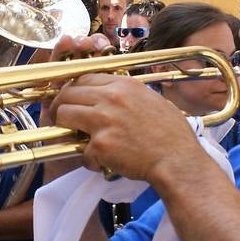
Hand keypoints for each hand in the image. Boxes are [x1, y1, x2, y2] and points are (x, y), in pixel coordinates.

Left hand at [48, 65, 198, 183]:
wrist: (177, 160)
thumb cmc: (171, 134)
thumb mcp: (151, 100)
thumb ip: (127, 95)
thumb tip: (109, 96)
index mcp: (124, 85)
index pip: (84, 77)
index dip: (73, 89)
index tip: (71, 99)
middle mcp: (111, 98)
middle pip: (68, 93)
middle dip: (61, 107)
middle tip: (64, 119)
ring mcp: (103, 121)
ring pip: (63, 116)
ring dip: (67, 129)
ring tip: (78, 139)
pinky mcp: (100, 145)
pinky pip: (81, 151)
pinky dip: (90, 160)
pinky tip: (104, 163)